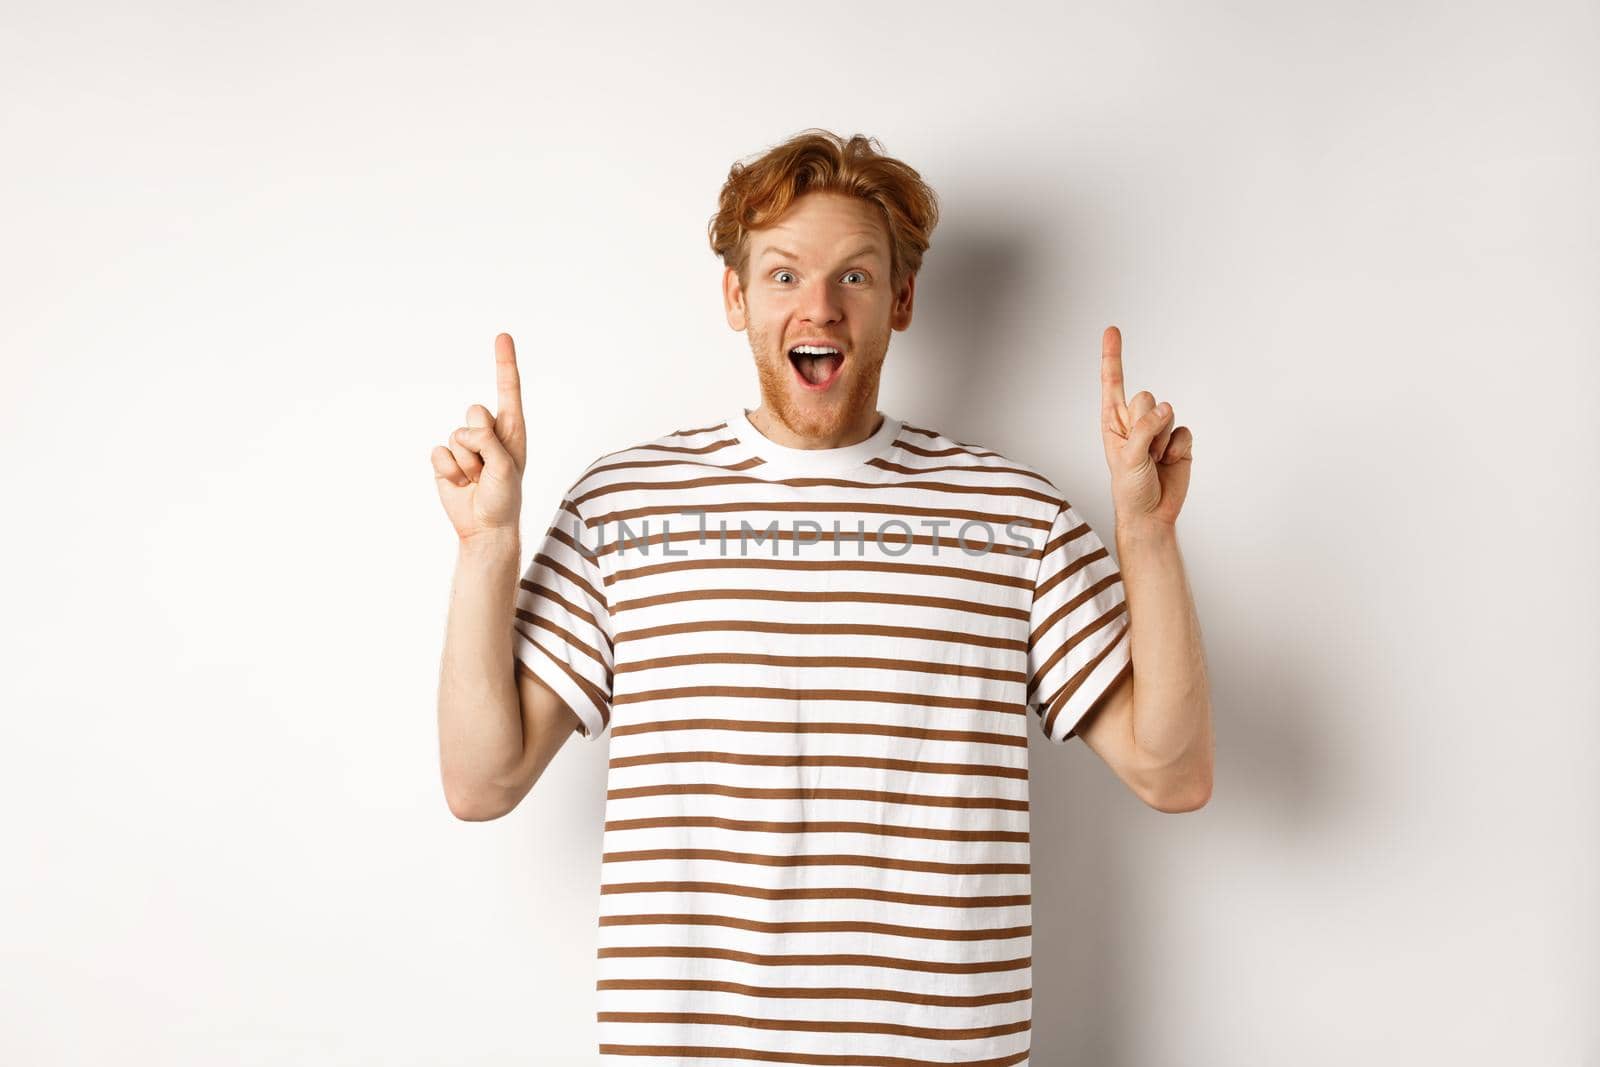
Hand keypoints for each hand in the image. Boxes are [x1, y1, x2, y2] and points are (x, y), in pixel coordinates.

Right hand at [431, 333, 527, 545]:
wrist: (484, 527)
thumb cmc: (503, 498)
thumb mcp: (506, 469)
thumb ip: (490, 442)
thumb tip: (468, 429)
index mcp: (511, 430)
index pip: (508, 391)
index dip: (504, 363)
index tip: (503, 336)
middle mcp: (488, 433)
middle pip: (475, 412)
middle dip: (480, 441)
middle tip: (488, 468)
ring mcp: (465, 445)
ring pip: (456, 435)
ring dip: (467, 462)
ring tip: (476, 480)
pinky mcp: (446, 459)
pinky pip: (439, 452)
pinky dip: (449, 470)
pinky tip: (460, 483)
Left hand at [1099, 325, 1192, 527]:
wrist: (1152, 513)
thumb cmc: (1130, 488)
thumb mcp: (1127, 458)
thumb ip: (1144, 429)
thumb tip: (1165, 408)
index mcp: (1113, 422)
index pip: (1113, 382)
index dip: (1112, 356)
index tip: (1112, 329)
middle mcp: (1135, 421)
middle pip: (1146, 397)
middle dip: (1147, 423)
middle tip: (1143, 451)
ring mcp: (1158, 430)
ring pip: (1168, 413)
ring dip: (1162, 440)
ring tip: (1154, 461)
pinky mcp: (1178, 440)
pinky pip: (1184, 430)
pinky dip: (1179, 448)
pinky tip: (1169, 463)